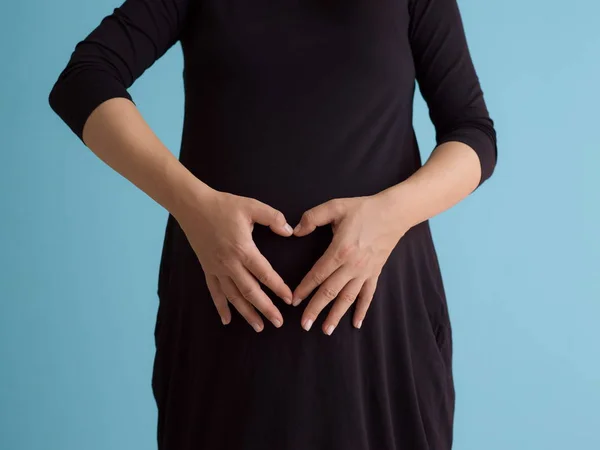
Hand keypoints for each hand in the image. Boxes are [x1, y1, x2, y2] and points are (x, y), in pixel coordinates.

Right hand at [176, 188, 293, 331]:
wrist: (193, 206)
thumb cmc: (224, 205)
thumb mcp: (252, 206)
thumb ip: (273, 218)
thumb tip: (290, 231)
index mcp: (243, 249)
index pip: (264, 273)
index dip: (278, 288)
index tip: (289, 299)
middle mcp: (229, 263)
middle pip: (250, 291)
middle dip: (265, 308)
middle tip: (278, 322)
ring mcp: (216, 268)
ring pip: (233, 296)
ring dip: (246, 313)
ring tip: (258, 326)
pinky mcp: (207, 268)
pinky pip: (214, 292)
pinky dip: (221, 307)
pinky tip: (227, 320)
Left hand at [291, 192, 408, 333]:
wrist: (394, 212)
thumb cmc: (363, 208)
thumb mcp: (335, 206)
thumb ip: (312, 217)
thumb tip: (295, 231)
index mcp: (340, 250)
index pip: (317, 274)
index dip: (304, 288)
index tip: (293, 301)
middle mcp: (352, 266)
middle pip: (330, 292)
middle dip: (316, 309)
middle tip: (304, 325)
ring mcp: (365, 272)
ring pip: (348, 298)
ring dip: (336, 315)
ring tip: (326, 330)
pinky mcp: (375, 273)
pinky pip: (368, 295)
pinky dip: (362, 310)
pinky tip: (356, 323)